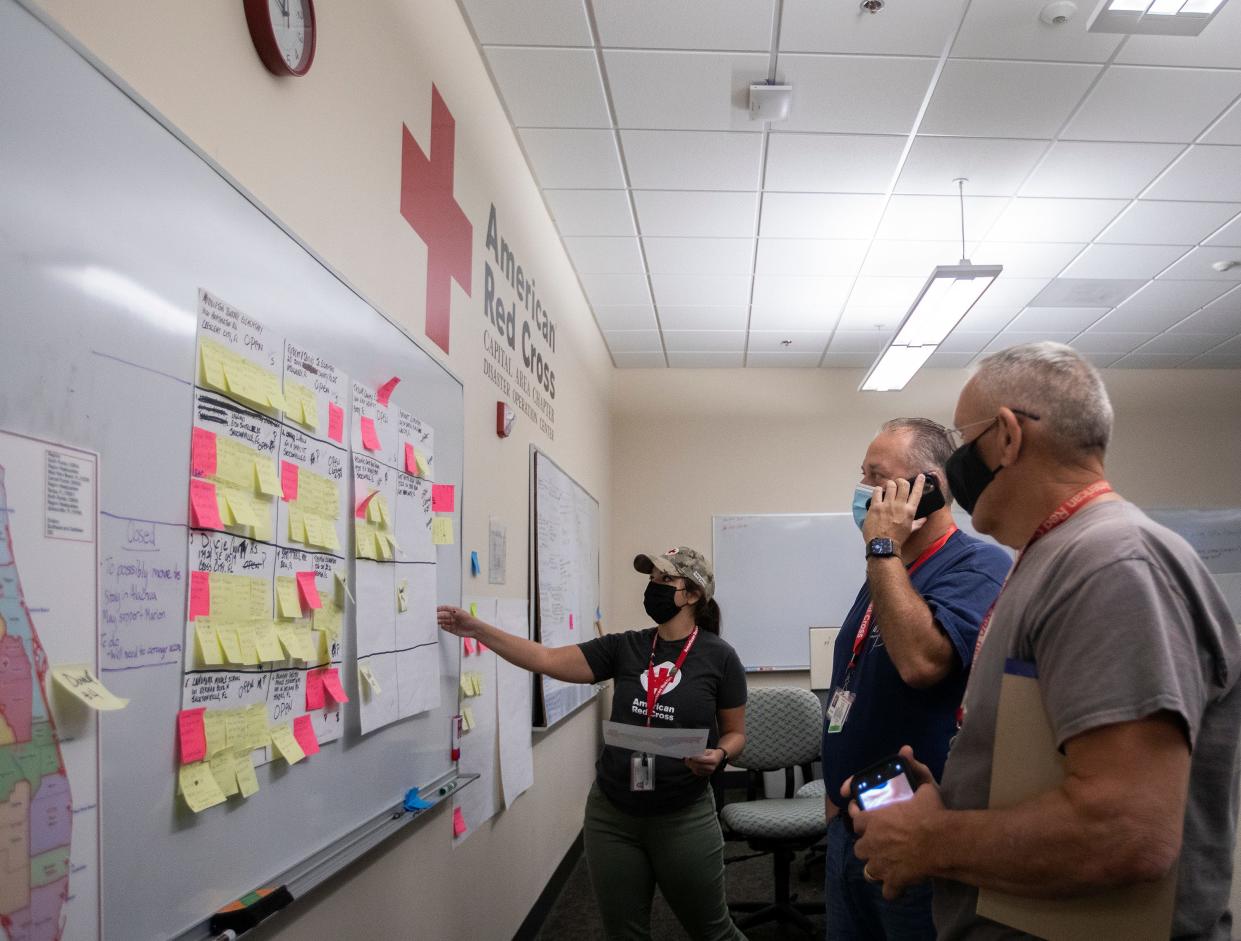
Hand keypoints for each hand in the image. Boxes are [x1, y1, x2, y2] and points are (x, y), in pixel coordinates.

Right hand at [436, 605, 484, 637]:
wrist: (475, 629)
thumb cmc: (470, 620)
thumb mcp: (462, 614)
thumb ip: (454, 612)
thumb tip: (448, 610)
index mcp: (455, 611)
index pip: (445, 608)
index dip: (440, 608)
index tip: (435, 609)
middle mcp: (453, 617)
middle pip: (443, 615)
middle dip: (438, 615)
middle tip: (433, 617)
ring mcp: (452, 623)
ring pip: (443, 621)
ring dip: (439, 621)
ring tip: (435, 622)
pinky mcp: (452, 629)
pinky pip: (445, 627)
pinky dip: (442, 627)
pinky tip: (441, 626)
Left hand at [684, 748, 725, 776]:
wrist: (718, 758)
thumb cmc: (712, 753)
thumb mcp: (708, 750)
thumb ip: (701, 752)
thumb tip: (692, 754)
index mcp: (713, 760)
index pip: (701, 760)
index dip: (694, 758)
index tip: (690, 756)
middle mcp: (712, 767)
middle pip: (698, 766)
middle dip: (691, 763)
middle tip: (686, 759)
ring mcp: (710, 772)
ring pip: (697, 770)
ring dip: (691, 766)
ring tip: (687, 762)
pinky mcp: (707, 774)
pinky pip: (698, 773)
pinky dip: (693, 769)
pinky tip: (690, 765)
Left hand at [840, 745, 942, 898]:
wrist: (942, 842)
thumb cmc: (930, 813)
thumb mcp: (923, 786)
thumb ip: (914, 768)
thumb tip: (906, 750)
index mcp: (873, 819)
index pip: (855, 818)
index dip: (858, 817)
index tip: (862, 816)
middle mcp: (871, 843)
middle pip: (860, 847)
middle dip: (868, 846)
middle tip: (881, 843)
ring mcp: (880, 864)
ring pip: (869, 870)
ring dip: (877, 867)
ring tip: (888, 864)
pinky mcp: (893, 881)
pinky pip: (888, 891)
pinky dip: (893, 889)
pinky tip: (900, 885)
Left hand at [862, 474, 925, 549]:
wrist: (883, 545)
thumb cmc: (897, 538)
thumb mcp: (910, 530)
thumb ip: (918, 523)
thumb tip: (925, 519)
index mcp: (910, 511)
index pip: (917, 493)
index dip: (920, 483)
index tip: (921, 476)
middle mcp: (899, 505)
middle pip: (903, 485)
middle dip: (901, 481)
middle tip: (898, 483)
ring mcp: (887, 505)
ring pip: (890, 485)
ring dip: (889, 485)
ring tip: (887, 488)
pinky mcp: (875, 506)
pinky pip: (876, 492)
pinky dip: (877, 490)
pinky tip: (877, 492)